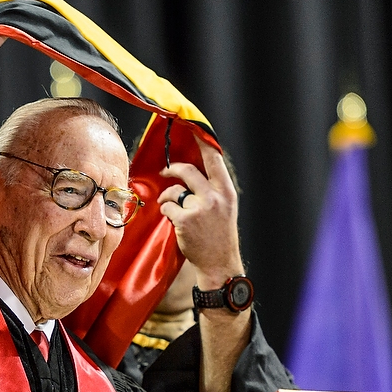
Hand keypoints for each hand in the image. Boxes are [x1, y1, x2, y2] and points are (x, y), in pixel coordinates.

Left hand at [158, 137, 241, 289]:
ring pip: (174, 190)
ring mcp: (200, 208)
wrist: (220, 263)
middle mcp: (215, 196)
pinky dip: (165, 211)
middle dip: (172, 169)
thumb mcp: (224, 208)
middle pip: (188, 170)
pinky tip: (173, 220)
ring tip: (172, 208)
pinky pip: (167, 206)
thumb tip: (191, 172)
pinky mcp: (186, 219)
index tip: (192, 127)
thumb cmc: (219, 236)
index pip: (214, 159)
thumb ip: (211, 189)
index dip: (202, 142)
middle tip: (165, 172)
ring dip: (168, 197)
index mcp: (226, 191)